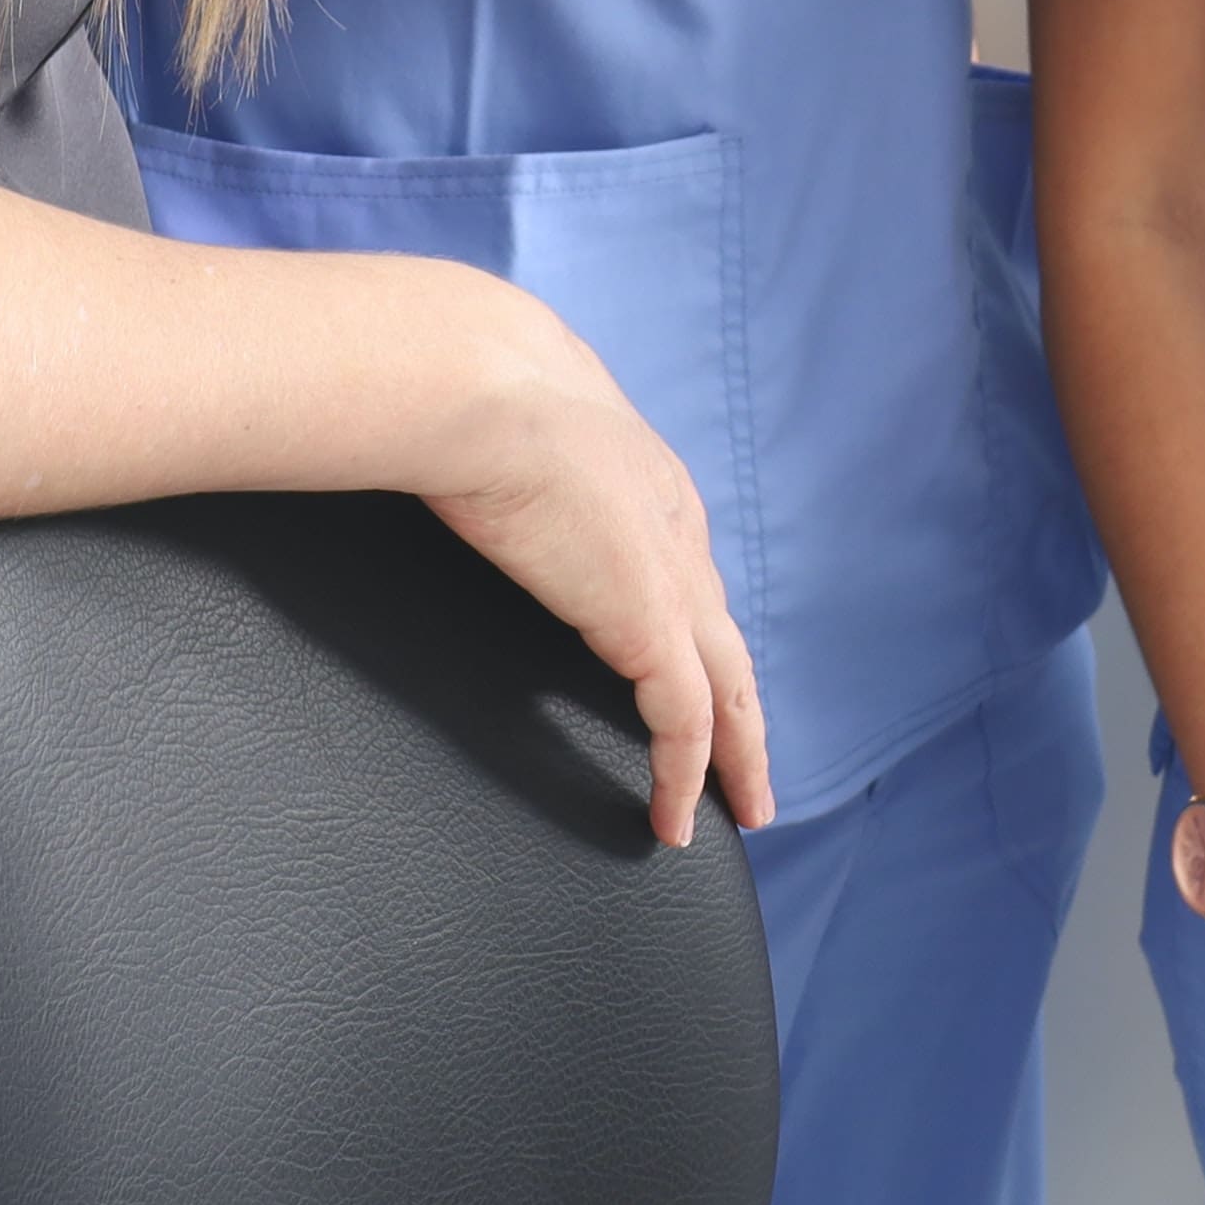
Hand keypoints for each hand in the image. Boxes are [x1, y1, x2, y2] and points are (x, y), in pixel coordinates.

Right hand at [407, 270, 772, 845]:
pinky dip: (684, 776)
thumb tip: (452, 465)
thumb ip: (508, 460)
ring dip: (738, 751)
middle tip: (751, 766)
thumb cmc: (468, 390)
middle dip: (742, 703)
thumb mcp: (504, 426)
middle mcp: (677, 530)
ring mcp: (673, 579)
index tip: (692, 671)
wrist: (478, 383)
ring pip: (730, 687)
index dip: (696, 629)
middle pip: (726, 637)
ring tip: (743, 804)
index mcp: (646, 480)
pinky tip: (672, 821)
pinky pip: (685, 722)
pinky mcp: (653, 624)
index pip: (688, 572)